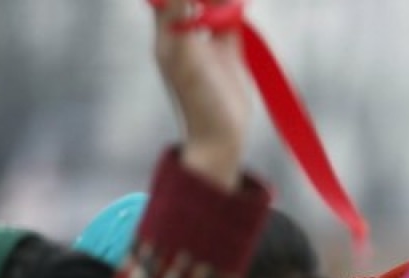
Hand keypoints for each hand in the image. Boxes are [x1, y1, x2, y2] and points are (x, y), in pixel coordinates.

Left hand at [153, 0, 251, 189]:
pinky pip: (230, 23)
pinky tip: (241, 5)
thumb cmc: (198, 100)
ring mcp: (207, 43)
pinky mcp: (228, 53)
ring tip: (232, 1)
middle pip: (192, 0)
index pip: (167, 0)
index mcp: (167, 35)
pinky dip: (235, 11)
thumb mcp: (185, 58)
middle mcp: (185, 35)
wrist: (219, 133)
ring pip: (212, 7)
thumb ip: (180, 22)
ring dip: (220, 0)